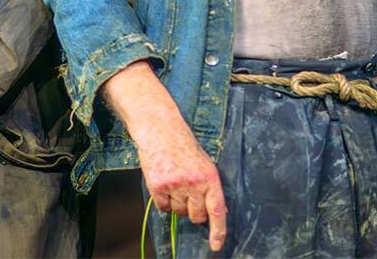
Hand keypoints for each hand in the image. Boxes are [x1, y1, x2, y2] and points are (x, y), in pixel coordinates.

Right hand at [139, 125, 227, 251]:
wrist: (160, 130)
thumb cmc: (183, 145)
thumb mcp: (204, 164)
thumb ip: (210, 187)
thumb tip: (218, 212)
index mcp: (209, 177)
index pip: (216, 210)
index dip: (218, 231)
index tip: (216, 245)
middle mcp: (193, 183)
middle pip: (196, 216)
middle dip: (194, 212)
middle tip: (189, 196)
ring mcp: (174, 185)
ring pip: (179, 212)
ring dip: (178, 204)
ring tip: (176, 182)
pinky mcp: (157, 186)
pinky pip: (163, 207)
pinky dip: (164, 201)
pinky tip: (164, 184)